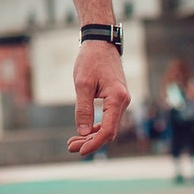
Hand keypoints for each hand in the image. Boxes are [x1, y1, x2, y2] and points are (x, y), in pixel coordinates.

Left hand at [66, 41, 130, 157]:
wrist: (100, 42)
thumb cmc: (91, 60)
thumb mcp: (82, 84)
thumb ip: (83, 109)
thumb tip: (82, 132)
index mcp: (117, 98)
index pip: (108, 129)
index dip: (94, 143)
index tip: (80, 151)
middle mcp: (123, 101)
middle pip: (109, 131)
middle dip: (90, 142)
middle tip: (70, 148)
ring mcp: (121, 100)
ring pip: (108, 126)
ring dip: (92, 135)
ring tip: (73, 142)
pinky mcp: (116, 98)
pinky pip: (108, 118)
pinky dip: (96, 126)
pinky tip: (83, 131)